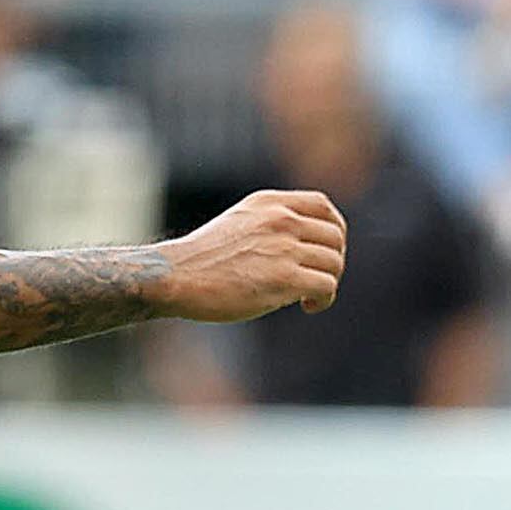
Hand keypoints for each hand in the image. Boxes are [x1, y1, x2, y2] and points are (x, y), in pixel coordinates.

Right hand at [159, 187, 346, 320]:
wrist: (176, 278)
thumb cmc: (202, 260)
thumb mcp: (238, 224)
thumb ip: (269, 224)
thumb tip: (303, 246)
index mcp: (269, 203)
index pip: (322, 206)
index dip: (334, 229)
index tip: (325, 250)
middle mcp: (280, 219)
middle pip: (335, 236)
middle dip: (333, 260)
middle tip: (316, 280)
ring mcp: (283, 248)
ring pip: (334, 263)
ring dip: (329, 282)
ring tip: (309, 297)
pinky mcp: (284, 278)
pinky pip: (326, 285)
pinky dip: (324, 299)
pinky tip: (307, 306)